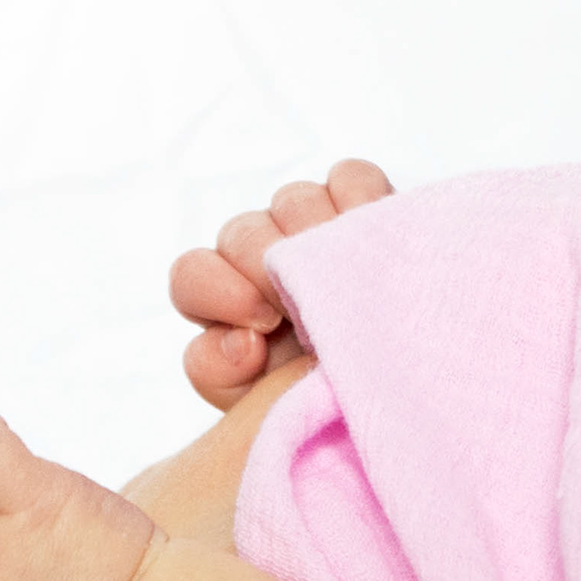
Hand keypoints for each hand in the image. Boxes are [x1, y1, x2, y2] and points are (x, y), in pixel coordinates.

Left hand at [170, 158, 395, 409]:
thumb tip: (239, 340)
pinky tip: (373, 246)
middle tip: (308, 309)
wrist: (388, 387)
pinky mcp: (363, 204)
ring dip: (318, 240)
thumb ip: (219, 371)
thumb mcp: (259, 404)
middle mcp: (262, 254)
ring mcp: (311, 224)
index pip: (192, 274)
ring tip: (349, 282)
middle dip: (271, 269)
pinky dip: (360, 202)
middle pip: (242, 232)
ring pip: (292, 200)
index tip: (261, 326)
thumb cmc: (321, 394)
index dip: (220, 292)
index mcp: (227, 298)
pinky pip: (350, 177)